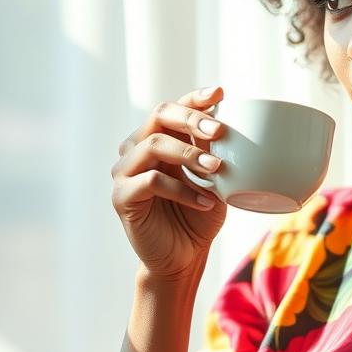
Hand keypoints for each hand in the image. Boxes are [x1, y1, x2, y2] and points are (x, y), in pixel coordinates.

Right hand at [111, 86, 228, 279]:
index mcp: (158, 140)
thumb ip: (214, 153)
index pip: (173, 109)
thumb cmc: (198, 216)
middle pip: (158, 116)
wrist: (183, 258)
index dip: (193, 99)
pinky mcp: (121, 197)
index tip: (219, 94)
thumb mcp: (214, 181)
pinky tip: (205, 201)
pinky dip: (183, 189)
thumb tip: (230, 125)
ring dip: (188, 154)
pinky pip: (151, 182)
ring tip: (217, 169)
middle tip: (219, 131)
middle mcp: (137, 150)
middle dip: (191, 119)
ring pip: (152, 145)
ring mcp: (125, 172)